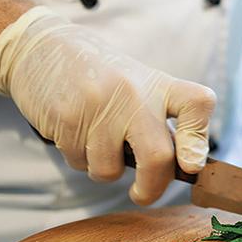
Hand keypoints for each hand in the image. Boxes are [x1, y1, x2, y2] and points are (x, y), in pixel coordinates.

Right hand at [0, 7, 215, 204]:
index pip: (197, 104)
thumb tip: (182, 167)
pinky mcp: (66, 119)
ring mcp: (99, 106)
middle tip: (143, 194)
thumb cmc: (102, 78)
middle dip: (152, 188)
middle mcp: (134, 93)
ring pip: (110, 170)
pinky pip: (80, 163)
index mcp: (159, 84)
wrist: (42, 47)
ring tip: (97, 141)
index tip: (191, 166)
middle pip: (157, 157)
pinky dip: (80, 159)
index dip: (199, 140)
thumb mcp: (139, 87)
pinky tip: (75, 131)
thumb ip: (160, 122)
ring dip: (105, 170)